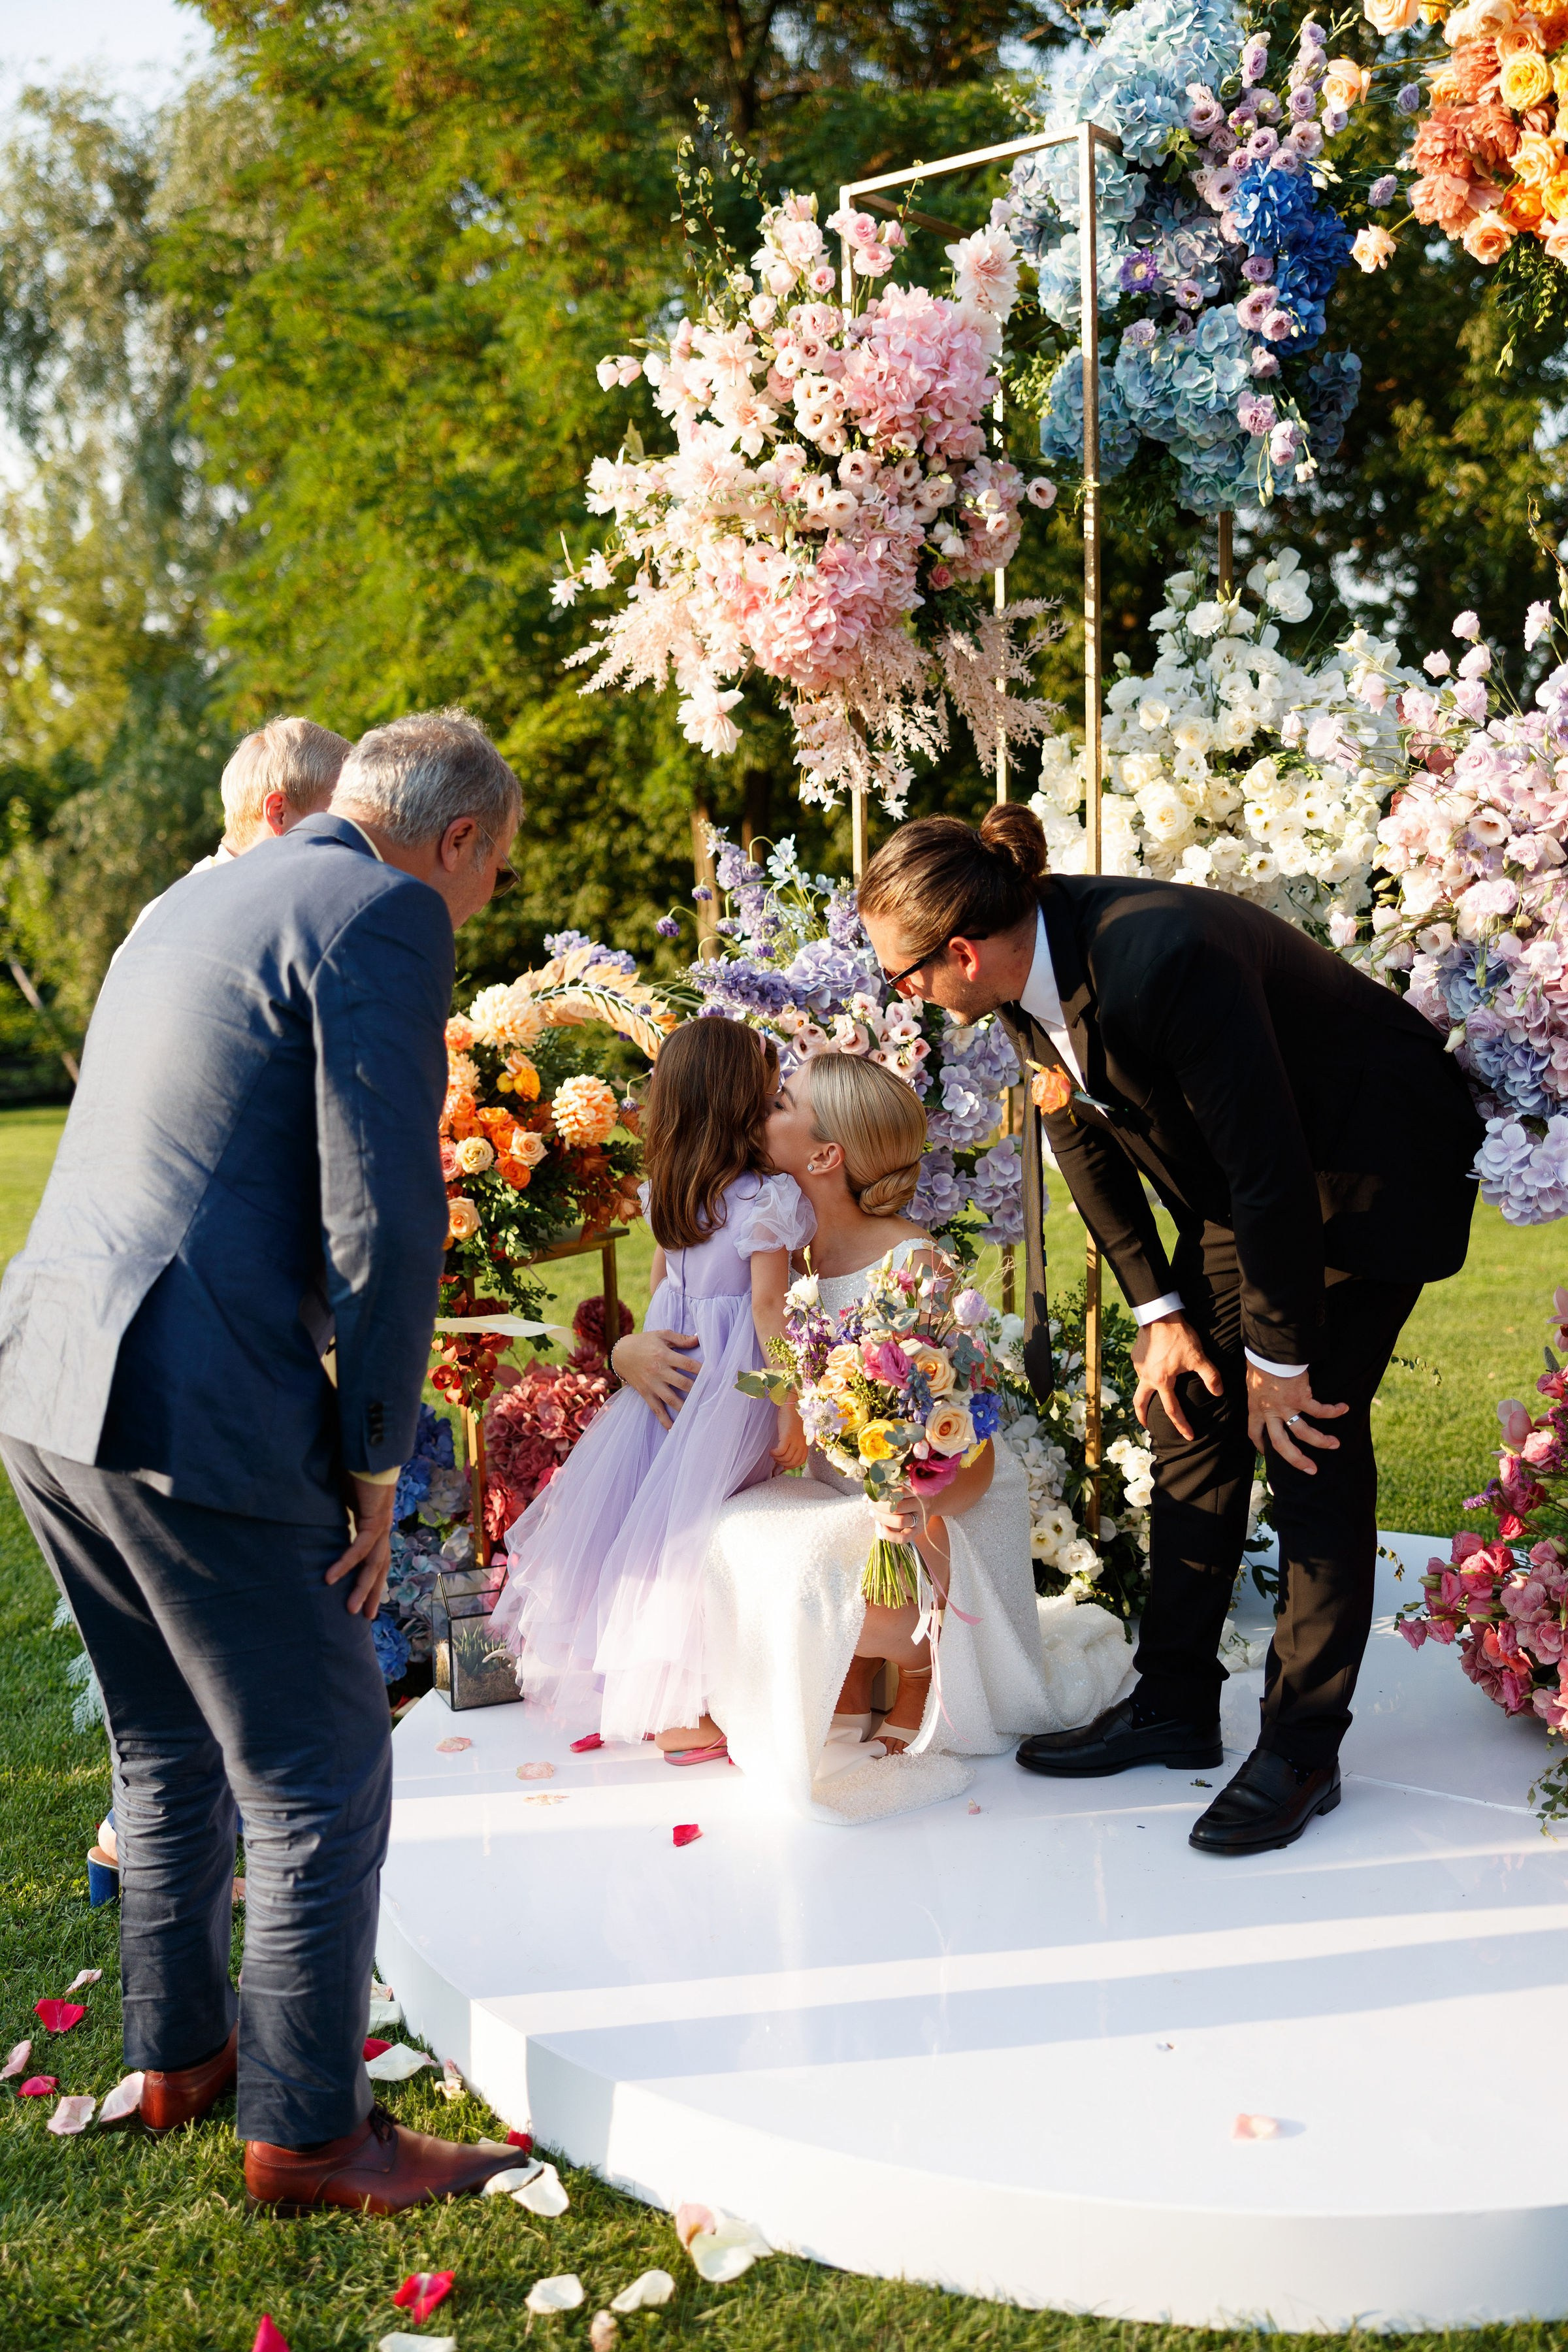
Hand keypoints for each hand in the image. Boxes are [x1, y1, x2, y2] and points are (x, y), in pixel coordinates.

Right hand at [325, 1476, 397, 1618]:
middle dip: (372, 1593)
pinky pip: (361, 1546)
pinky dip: (346, 1563)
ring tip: (350, 1610)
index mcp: (375, 1522)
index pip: (375, 1557)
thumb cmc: (352, 1466)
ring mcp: (382, 1522)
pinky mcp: (375, 1517)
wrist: (367, 1446)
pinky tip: (330, 1577)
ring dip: (361, 1587)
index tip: (363, 1598)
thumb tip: (313, 1521)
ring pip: (374, 1563)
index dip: (370, 1578)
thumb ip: (334, 1512)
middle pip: (379, 1567)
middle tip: (364, 1617)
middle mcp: (382, 1525)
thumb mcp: (339, 1496)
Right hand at [610, 1328, 701, 1428]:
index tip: (715, 1375)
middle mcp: (659, 1371)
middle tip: (711, 1396)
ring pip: (671, 1398)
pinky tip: (673, 1429)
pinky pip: (656, 1408)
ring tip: (697, 1414)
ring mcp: (652, 1384)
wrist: (620, 1353)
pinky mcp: (645, 1393)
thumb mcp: (661, 1335)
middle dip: (697, 1390)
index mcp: (665, 1355)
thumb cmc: (643, 1342)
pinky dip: (664, 1420)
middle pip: (682, 1383)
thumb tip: (699, 1338)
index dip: (702, 1370)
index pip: (688, 1364)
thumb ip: (681, 1339)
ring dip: (685, 1407)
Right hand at [772, 1398, 807, 1469]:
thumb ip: (795, 1443)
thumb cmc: (793, 1418)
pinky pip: (780, 1451)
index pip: (801, 1461)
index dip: (791, 1466)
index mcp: (805, 1443)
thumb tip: (787, 1456)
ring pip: (786, 1458)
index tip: (783, 1465)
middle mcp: (802, 1443)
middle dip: (783, 1464)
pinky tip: (771, 1450)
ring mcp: (795, 1440)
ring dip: (777, 1459)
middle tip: (776, 1459)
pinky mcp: (787, 1436)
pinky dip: (774, 1453)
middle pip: (792, 1462)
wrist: (792, 1404)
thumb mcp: (797, 1432)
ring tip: (773, 1454)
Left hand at [871, 1494, 932, 1544]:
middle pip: (897, 1507)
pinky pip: (903, 1538)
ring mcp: (920, 1520)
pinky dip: (889, 1534)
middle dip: (879, 1507)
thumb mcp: (901, 1489)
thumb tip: (865, 1498)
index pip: (899, 1491)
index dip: (882, 1493)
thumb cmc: (911, 1495)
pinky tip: (880, 1528)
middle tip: (871, 1505)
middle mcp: (920, 1505)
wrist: (930, 1504)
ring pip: (900, 1521)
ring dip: (882, 1519)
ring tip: (873, 1514)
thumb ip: (885, 1491)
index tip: (873, 1495)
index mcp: (917, 1491)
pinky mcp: (917, 1532)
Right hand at [1132, 1313, 1223, 1441]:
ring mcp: (1139, 1366)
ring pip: (1141, 1385)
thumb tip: (1219, 1393)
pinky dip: (1147, 1375)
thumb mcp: (1199, 1357)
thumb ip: (1210, 1376)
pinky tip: (1155, 1369)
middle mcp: (1146, 1377)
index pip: (1172, 1410)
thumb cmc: (1179, 1336)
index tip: (1189, 1436)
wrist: (1159, 1314)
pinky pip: (1141, 1370)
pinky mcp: (1136, 1356)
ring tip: (1153, 1395)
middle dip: (1143, 1417)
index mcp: (1162, 1381)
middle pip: (1140, 1403)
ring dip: (1145, 1393)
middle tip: (1148, 1426)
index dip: (1182, 1425)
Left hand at [1246, 1362, 1346, 1473]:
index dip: (1260, 1445)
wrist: (1268, 1351)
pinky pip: (1320, 1410)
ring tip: (1335, 1444)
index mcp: (1255, 1408)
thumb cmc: (1260, 1361)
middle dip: (1297, 1460)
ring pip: (1304, 1433)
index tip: (1267, 1454)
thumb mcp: (1253, 1381)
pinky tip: (1344, 1408)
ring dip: (1321, 1441)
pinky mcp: (1301, 1398)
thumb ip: (1260, 1392)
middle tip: (1310, 1470)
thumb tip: (1266, 1392)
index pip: (1254, 1433)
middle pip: (1281, 1445)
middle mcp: (1270, 1412)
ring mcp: (1286, 1407)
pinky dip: (1333, 1411)